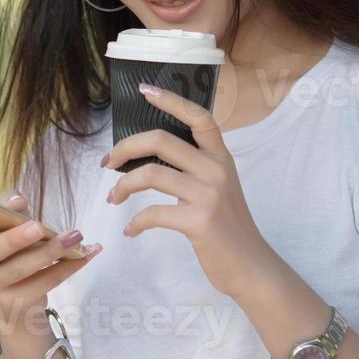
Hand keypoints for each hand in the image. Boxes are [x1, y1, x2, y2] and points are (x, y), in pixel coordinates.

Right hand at [0, 188, 100, 328]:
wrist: (19, 305)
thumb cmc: (9, 254)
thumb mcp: (5, 227)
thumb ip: (7, 208)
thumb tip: (17, 200)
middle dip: (13, 239)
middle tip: (37, 226)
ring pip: (21, 270)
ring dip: (52, 252)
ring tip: (75, 236)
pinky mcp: (14, 305)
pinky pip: (44, 284)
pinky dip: (69, 266)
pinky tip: (88, 253)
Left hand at [101, 83, 273, 298]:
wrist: (251, 267)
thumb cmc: (228, 228)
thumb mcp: (219, 188)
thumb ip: (195, 168)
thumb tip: (149, 156)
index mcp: (221, 157)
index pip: (198, 117)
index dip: (170, 100)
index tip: (143, 91)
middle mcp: (217, 169)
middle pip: (160, 140)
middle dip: (124, 148)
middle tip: (107, 163)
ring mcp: (209, 194)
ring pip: (150, 174)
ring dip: (122, 187)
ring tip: (114, 199)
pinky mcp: (199, 221)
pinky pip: (152, 213)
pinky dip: (135, 222)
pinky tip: (132, 230)